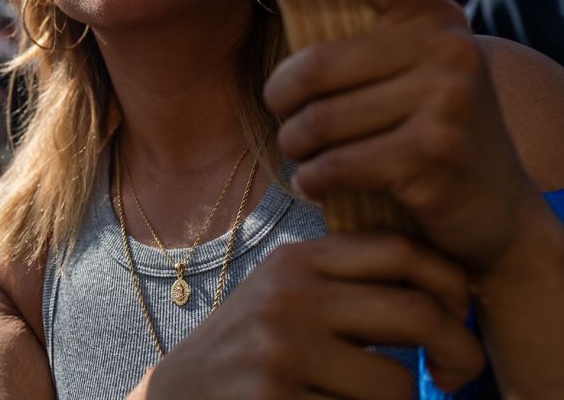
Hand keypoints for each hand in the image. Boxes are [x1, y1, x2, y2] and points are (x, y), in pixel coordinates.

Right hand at [141, 234, 482, 397]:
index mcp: (296, 261)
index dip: (452, 283)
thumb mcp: (286, 294)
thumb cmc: (249, 349)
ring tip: (365, 399)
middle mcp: (288, 298)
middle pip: (416, 313)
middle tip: (456, 374)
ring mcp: (280, 353)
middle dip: (458, 350)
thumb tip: (449, 288)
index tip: (459, 315)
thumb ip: (346, 280)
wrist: (176, 396)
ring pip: (398, 385)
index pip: (401, 250)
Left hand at [264, 0, 539, 275]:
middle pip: (314, 64)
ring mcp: (445, 101)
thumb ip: (371, 34)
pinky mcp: (432, 155)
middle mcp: (447, 49)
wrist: (498, 211)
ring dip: (295, 145)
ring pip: (318, 120)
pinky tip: (316, 183)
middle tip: (283, 116)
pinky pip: (335, 164)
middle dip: (280, 98)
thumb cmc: (431, 133)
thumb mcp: (417, 70)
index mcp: (436, 16)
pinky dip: (312, 180)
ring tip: (303, 154)